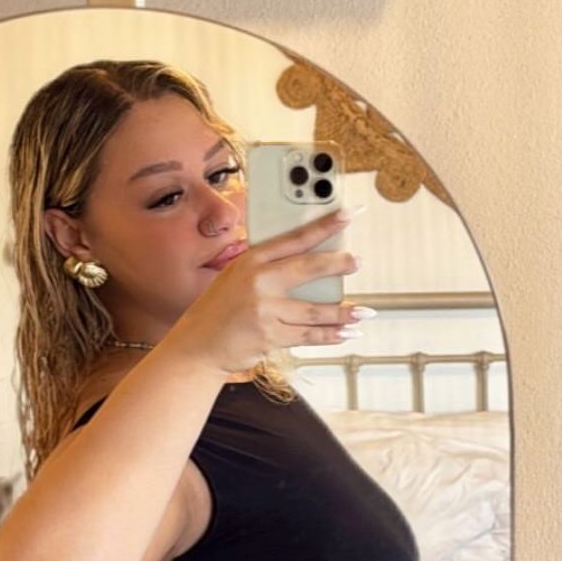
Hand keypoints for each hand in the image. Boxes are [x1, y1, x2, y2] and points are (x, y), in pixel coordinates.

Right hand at [167, 205, 366, 378]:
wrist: (198, 345)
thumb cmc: (220, 310)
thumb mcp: (236, 277)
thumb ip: (267, 268)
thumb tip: (312, 264)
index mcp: (251, 260)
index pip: (295, 237)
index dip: (325, 225)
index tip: (348, 214)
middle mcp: (258, 281)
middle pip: (309, 268)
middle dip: (339, 264)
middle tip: (358, 262)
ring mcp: (264, 309)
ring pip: (315, 310)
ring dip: (344, 313)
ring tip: (363, 312)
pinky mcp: (270, 336)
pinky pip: (308, 335)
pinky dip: (331, 335)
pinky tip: (346, 333)